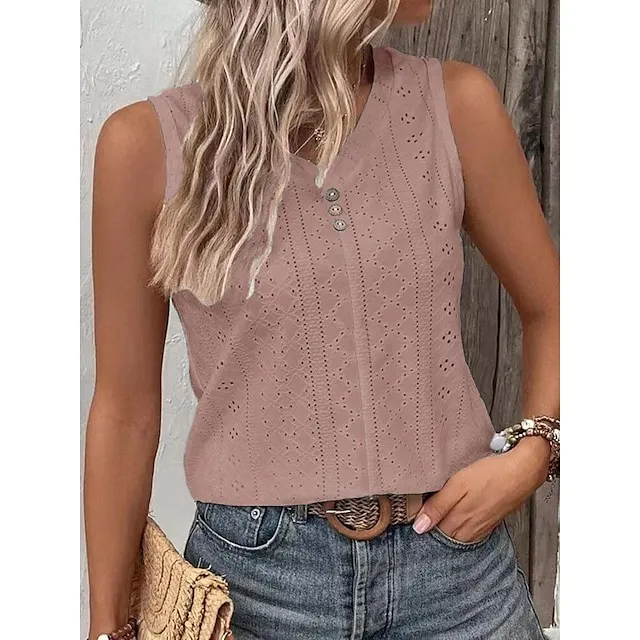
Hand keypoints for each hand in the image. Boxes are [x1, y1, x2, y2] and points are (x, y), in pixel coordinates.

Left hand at [412, 436, 550, 541]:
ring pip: (458, 535)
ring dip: (447, 529)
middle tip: (422, 517)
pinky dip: (462, 528)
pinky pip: (471, 532)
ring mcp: (481, 527)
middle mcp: (469, 529)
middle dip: (433, 530)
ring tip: (438, 517)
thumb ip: (438, 506)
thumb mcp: (458, 485)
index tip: (410, 518)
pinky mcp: (490, 522)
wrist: (523, 471)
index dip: (422, 524)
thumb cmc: (491, 474)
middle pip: (445, 536)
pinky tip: (459, 519)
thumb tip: (419, 527)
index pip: (433, 532)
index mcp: (459, 520)